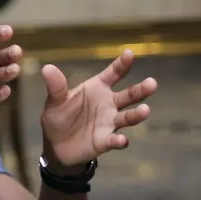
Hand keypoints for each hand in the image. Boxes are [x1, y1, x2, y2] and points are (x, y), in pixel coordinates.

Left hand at [39, 49, 156, 168]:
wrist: (56, 145)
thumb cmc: (59, 117)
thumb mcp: (54, 101)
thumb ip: (56, 87)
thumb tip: (47, 68)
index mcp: (97, 88)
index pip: (114, 74)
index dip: (122, 64)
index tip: (129, 54)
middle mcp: (109, 104)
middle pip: (129, 95)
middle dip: (141, 90)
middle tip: (152, 83)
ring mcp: (109, 123)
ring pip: (127, 117)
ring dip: (136, 114)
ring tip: (145, 110)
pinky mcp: (105, 141)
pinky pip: (114, 140)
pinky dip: (120, 141)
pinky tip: (123, 140)